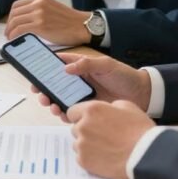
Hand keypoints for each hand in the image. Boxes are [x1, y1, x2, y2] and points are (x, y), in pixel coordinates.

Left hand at [4, 0, 88, 44]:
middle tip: (8, 33)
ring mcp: (39, 14)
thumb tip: (24, 20)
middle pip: (14, 13)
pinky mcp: (40, 25)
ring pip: (15, 22)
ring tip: (11, 38)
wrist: (83, 26)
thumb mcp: (51, 8)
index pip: (17, 5)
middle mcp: (38, 3)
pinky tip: (15, 40)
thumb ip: (38, 10)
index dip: (11, 16)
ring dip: (10, 31)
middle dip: (8, 24)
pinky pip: (20, 30)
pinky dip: (14, 35)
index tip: (11, 24)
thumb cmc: (69, 21)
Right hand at [32, 53, 151, 119]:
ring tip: (50, 104)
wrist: (143, 96)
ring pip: (60, 99)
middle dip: (44, 88)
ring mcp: (82, 96)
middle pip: (55, 84)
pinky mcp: (87, 109)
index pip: (58, 65)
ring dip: (51, 101)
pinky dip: (63, 113)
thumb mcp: (108, 65)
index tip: (34, 73)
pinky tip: (60, 113)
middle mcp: (79, 81)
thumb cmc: (125, 76)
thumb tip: (67, 68)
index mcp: (81, 66)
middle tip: (39, 93)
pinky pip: (70, 112)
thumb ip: (88, 64)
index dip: (45, 68)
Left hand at [68, 100, 155, 178]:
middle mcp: (83, 126)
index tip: (88, 121)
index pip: (73, 111)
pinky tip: (105, 157)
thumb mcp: (127, 106)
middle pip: (76, 128)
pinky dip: (90, 158)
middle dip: (86, 131)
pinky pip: (81, 157)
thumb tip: (105, 110)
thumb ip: (109, 106)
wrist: (145, 155)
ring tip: (106, 147)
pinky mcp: (84, 161)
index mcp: (91, 110)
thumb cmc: (139, 130)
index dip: (81, 116)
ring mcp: (82, 145)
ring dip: (87, 144)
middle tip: (103, 136)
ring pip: (78, 143)